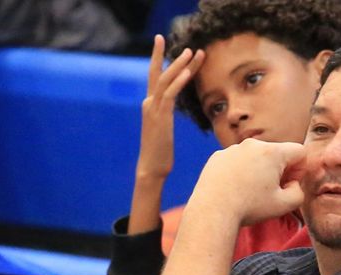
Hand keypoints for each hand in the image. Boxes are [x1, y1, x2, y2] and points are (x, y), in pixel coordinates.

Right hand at [135, 36, 204, 181]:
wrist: (151, 168)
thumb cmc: (160, 153)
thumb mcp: (162, 129)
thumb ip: (164, 115)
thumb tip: (168, 110)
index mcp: (150, 105)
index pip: (154, 77)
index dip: (158, 59)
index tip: (162, 42)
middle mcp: (149, 103)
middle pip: (157, 73)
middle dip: (164, 54)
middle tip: (172, 39)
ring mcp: (153, 109)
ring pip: (165, 80)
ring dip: (179, 65)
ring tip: (192, 52)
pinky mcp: (160, 117)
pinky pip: (170, 94)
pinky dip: (179, 81)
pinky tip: (189, 72)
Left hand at [189, 139, 305, 226]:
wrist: (212, 210)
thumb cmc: (249, 208)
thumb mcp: (284, 205)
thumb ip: (298, 192)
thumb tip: (292, 184)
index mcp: (272, 152)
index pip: (299, 152)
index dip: (299, 170)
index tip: (288, 184)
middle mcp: (252, 145)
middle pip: (276, 153)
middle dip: (278, 170)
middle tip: (270, 191)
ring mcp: (233, 149)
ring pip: (255, 157)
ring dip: (258, 171)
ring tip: (249, 193)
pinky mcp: (218, 156)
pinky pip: (236, 161)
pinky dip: (239, 172)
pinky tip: (234, 190)